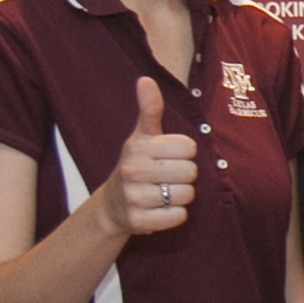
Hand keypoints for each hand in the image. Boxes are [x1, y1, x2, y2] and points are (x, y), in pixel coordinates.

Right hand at [100, 77, 197, 234]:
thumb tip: (146, 79)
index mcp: (138, 147)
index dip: (185, 153)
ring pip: (187, 195)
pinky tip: (161, 209)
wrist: (112, 206)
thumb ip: (149, 109)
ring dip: (181, 196)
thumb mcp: (141, 136)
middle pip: (191, 172)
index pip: (188, 147)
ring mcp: (134, 197)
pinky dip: (175, 215)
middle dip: (185, 176)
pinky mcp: (139, 222)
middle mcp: (133, 171)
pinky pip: (179, 216)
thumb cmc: (135, 165)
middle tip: (168, 177)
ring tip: (163, 192)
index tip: (170, 156)